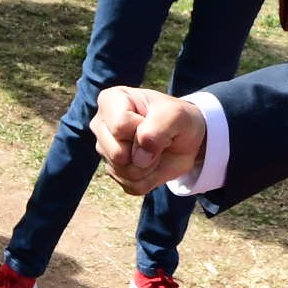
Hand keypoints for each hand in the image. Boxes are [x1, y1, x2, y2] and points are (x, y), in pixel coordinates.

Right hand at [91, 86, 207, 195]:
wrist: (186, 137)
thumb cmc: (177, 119)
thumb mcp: (176, 115)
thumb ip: (158, 129)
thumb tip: (140, 159)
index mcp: (110, 101)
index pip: (120, 126)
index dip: (144, 129)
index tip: (154, 121)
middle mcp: (101, 125)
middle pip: (117, 153)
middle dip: (145, 151)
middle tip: (157, 139)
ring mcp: (105, 150)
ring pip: (123, 172)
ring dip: (149, 166)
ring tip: (155, 149)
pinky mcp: (114, 172)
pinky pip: (131, 186)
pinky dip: (149, 178)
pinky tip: (152, 161)